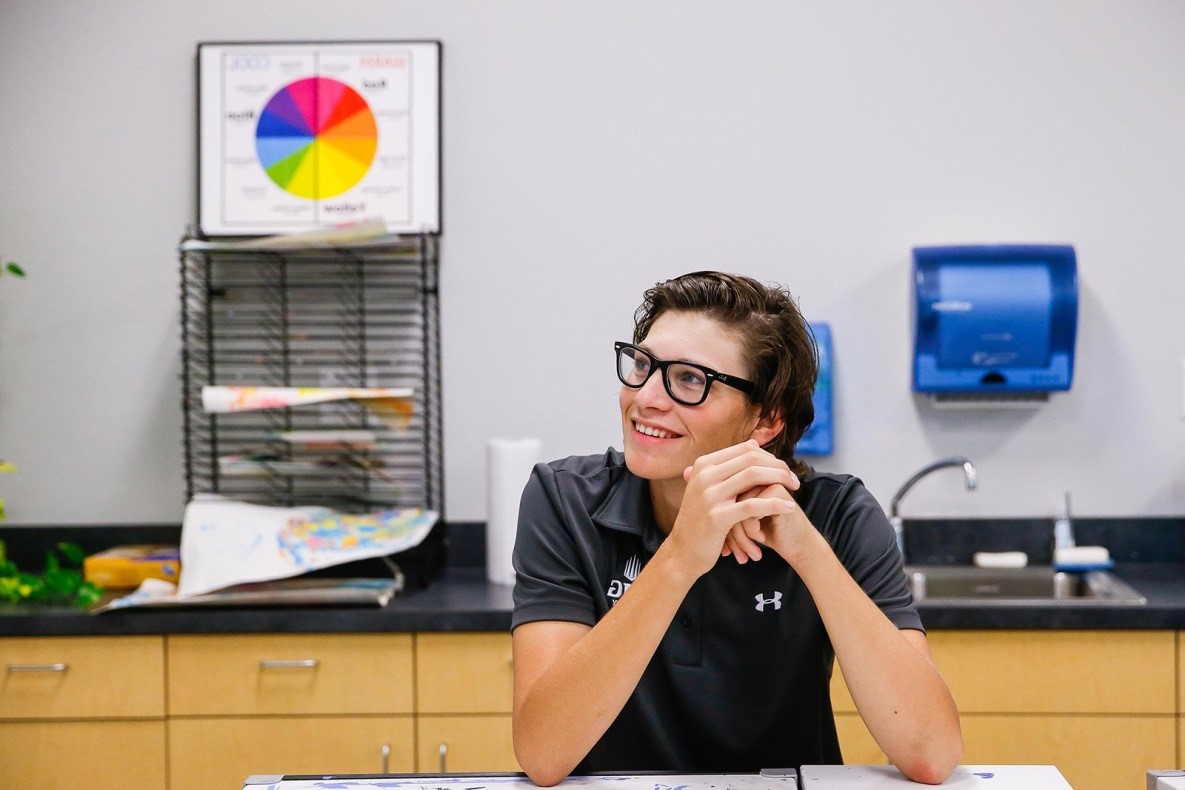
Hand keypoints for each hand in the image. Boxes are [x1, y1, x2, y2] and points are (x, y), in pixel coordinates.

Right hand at [669, 440, 797, 576]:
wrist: (683, 551)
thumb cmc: (701, 520)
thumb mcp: (708, 487)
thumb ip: (728, 466)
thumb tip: (754, 443)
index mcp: (703, 465)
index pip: (745, 450)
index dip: (769, 456)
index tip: (784, 469)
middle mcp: (704, 475)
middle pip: (751, 460)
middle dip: (778, 466)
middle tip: (794, 479)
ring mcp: (709, 495)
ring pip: (753, 476)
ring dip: (779, 479)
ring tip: (794, 489)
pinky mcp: (717, 517)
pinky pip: (752, 505)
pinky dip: (774, 504)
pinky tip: (789, 507)